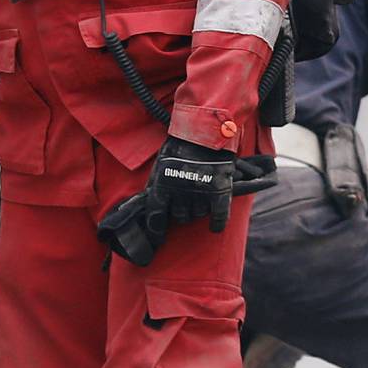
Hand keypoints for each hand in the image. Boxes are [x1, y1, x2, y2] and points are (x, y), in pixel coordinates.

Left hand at [97, 139, 271, 267]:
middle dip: (179, 212)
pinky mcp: (219, 192)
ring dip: (196, 210)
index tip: (158, 236)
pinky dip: (216, 224)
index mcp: (162, 185)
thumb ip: (155, 185)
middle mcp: (180, 193)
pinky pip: (218, 218)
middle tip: (183, 200)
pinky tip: (214, 225)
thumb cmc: (180, 145)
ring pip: (197, 216)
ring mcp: (200, 193)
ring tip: (198, 196)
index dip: (156, 230)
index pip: (155, 217)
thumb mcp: (160, 164)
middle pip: (179, 217)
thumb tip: (148, 205)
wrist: (206, 130)